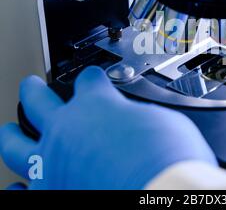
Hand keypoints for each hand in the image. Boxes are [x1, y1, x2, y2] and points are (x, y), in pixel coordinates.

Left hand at [0, 67, 216, 189]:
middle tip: (32, 85)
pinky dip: (18, 187)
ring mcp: (51, 163)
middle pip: (38, 99)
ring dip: (10, 135)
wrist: (161, 194)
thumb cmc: (165, 157)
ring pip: (15, 144)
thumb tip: (134, 118)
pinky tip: (17, 186)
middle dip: (34, 89)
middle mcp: (66, 129)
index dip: (91, 77)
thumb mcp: (160, 118)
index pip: (88, 80)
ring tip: (8, 130)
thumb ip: (136, 113)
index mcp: (95, 104)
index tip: (93, 79)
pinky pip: (22, 191)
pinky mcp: (51, 193)